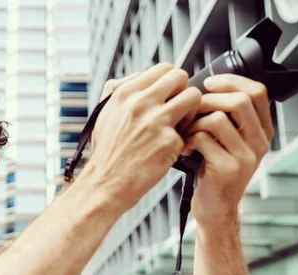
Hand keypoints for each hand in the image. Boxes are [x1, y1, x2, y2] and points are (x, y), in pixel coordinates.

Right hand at [87, 63, 201, 208]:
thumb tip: (140, 75)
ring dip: (191, 110)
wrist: (106, 183)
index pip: (163, 68)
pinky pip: (189, 131)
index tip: (169, 94)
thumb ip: (119, 89)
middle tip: (178, 107)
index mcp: (125, 94)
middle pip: (181, 76)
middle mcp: (141, 104)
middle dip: (183, 90)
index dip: (170, 80)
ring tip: (180, 125)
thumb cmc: (107, 152)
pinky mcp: (169, 142)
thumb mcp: (104, 113)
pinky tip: (171, 149)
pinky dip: (183, 141)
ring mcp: (157, 122)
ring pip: (194, 97)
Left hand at [183, 74, 274, 226]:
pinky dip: (188, 139)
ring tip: (185, 133)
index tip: (208, 83)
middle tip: (190, 111)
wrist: (215, 208)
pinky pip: (203, 139)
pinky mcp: (228, 168)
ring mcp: (246, 156)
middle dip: (207, 100)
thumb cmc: (214, 170)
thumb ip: (225, 118)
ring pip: (217, 119)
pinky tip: (185, 149)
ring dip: (193, 122)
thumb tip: (202, 88)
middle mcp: (259, 142)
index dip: (231, 82)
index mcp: (262, 130)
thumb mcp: (227, 141)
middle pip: (239, 101)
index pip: (257, 92)